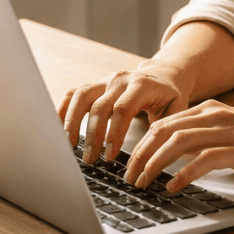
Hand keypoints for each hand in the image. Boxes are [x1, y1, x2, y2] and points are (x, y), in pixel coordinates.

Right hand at [58, 60, 192, 162]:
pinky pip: (73, 93)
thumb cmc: (170, 97)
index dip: (114, 132)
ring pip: (81, 97)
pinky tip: (56, 128)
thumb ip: (166, 127)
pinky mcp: (94, 85)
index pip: (122, 108)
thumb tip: (153, 151)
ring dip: (72, 122)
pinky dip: (62, 109)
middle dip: (93, 135)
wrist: (163, 75)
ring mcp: (104, 80)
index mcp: (141, 85)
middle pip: (99, 106)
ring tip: (69, 146)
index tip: (109, 156)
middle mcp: (119, 79)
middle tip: (90, 159)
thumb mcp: (177, 109)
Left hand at [123, 101, 233, 191]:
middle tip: (128, 176)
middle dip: (140, 155)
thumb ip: (206, 141)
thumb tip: (176, 160)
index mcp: (212, 110)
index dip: (142, 144)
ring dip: (154, 164)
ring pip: (178, 143)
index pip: (164, 123)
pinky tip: (172, 186)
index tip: (130, 164)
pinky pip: (203, 160)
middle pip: (164, 130)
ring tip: (143, 182)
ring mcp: (229, 131)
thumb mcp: (232, 136)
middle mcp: (216, 115)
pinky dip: (183, 173)